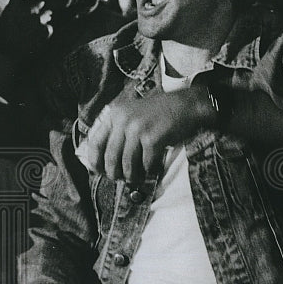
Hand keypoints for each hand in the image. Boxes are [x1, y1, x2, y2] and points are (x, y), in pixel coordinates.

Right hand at [0, 0, 57, 58]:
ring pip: (48, 14)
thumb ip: (17, 5)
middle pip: (41, 1)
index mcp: (13, 5)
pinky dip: (46, 32)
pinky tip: (36, 38)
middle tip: (31, 20)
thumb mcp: (6, 16)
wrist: (6, 58)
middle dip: (40, 8)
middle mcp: (26, 10)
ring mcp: (37, 20)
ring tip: (31, 31)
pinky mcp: (46, 30)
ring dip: (43, 20)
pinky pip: (50, 27)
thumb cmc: (4, 37)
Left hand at [78, 86, 215, 181]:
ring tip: (136, 178)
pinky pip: (146, 164)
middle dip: (114, 173)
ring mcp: (138, 129)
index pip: (95, 142)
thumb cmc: (161, 111)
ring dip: (132, 175)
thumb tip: (107, 159)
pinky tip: (152, 169)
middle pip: (111, 156)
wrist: (187, 104)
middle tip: (119, 178)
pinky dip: (149, 170)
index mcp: (115, 114)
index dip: (95, 161)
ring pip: (127, 163)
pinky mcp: (153, 139)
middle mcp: (123, 120)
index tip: (99, 171)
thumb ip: (118, 129)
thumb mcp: (133, 113)